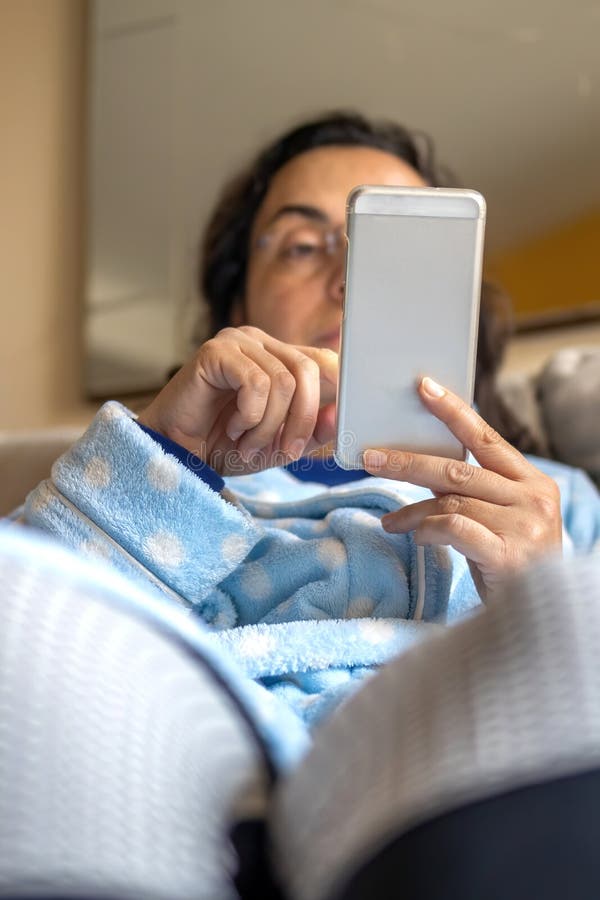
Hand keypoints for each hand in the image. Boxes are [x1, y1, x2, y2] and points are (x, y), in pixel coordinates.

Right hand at [137, 326, 337, 475]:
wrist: (176, 454)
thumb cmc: (223, 446)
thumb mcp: (279, 444)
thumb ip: (311, 431)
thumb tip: (339, 415)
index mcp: (279, 357)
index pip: (325, 361)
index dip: (332, 396)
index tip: (323, 432)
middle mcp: (261, 342)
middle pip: (309, 371)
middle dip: (302, 420)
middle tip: (284, 451)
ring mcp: (238, 343)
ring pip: (283, 382)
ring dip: (269, 426)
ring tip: (248, 443)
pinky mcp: (216, 352)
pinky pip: (255, 383)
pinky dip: (250, 416)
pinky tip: (233, 428)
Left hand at [363, 376, 562, 602]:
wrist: (543, 618)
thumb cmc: (514, 565)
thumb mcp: (502, 520)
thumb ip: (473, 492)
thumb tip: (421, 465)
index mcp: (534, 483)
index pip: (488, 438)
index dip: (453, 412)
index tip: (424, 388)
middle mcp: (533, 499)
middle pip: (458, 469)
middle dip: (408, 462)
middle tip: (370, 458)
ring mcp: (524, 526)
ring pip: (450, 501)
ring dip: (411, 511)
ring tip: (390, 522)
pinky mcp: (509, 555)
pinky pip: (454, 529)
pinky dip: (427, 530)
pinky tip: (416, 537)